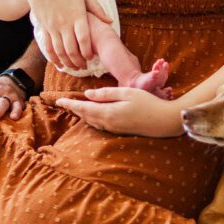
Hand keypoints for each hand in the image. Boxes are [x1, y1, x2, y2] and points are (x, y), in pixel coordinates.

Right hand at [26, 0, 110, 70]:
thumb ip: (97, 9)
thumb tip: (110, 22)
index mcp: (77, 15)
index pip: (83, 38)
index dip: (87, 51)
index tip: (91, 57)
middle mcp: (64, 23)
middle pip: (71, 49)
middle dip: (78, 61)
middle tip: (84, 66)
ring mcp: (53, 27)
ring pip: (60, 51)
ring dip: (67, 62)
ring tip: (74, 67)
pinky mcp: (44, 28)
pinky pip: (48, 47)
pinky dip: (54, 58)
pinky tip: (59, 64)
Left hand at [56, 86, 183, 137]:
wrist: (164, 121)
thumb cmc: (148, 103)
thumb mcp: (127, 92)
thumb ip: (106, 93)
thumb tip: (88, 94)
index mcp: (108, 113)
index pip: (83, 108)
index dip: (70, 104)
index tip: (59, 101)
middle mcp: (108, 123)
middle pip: (85, 116)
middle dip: (74, 109)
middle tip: (63, 103)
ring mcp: (114, 129)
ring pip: (92, 121)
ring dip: (82, 115)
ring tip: (74, 108)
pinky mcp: (120, 131)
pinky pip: (100, 125)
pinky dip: (92, 119)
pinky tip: (92, 115)